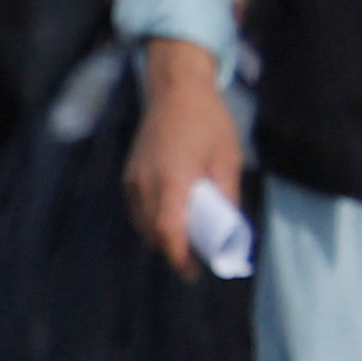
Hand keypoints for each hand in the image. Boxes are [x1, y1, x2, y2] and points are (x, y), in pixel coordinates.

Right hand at [126, 39, 248, 276]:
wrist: (175, 89)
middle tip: (198, 258)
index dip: (179, 256)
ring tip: (186, 239)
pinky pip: (138, 209)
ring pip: (143, 223)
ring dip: (162, 236)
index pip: (168, 230)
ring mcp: (134, 179)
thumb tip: (231, 228)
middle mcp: (146, 183)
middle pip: (153, 232)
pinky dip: (152, 221)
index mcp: (172, 180)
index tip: (194, 271)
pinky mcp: (129, 174)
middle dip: (174, 250)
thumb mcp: (227, 157)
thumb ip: (226, 194)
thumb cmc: (207, 120)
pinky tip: (171, 217)